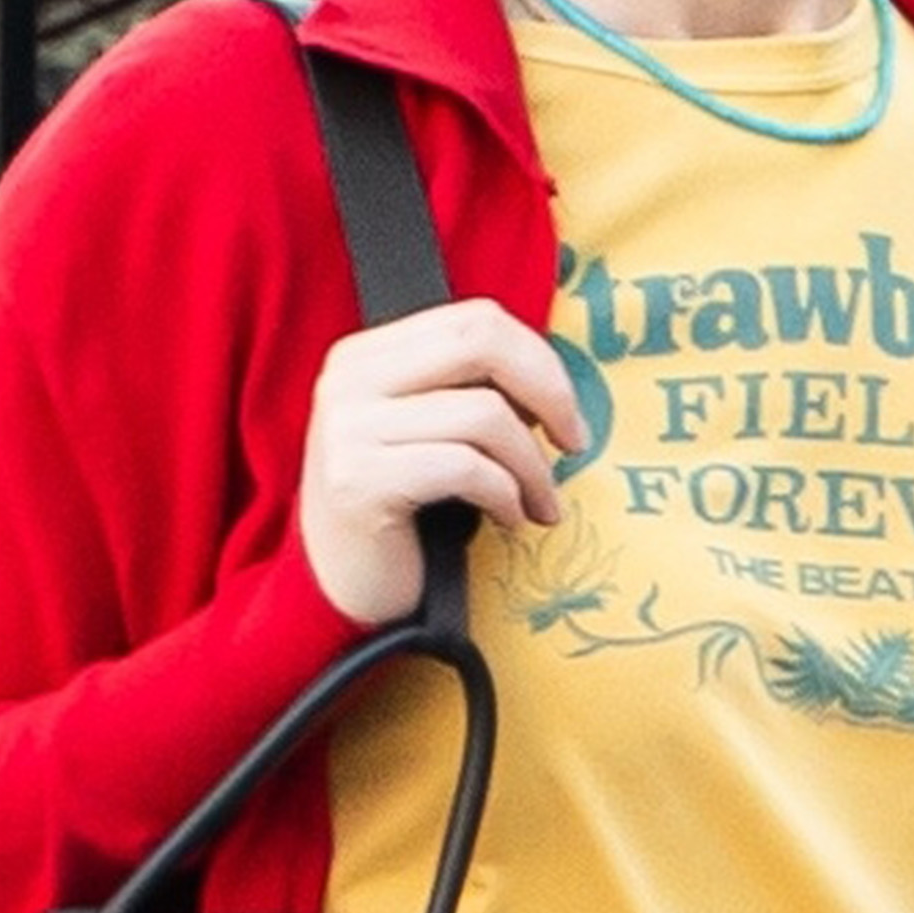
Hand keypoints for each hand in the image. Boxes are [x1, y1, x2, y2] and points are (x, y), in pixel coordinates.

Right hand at [297, 299, 584, 627]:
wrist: (339, 593)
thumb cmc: (400, 514)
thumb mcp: (427, 434)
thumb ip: (467, 391)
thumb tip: (550, 380)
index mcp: (366, 355)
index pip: (475, 319)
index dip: (539, 359)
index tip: (566, 411)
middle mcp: (349, 379)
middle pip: (482, 344)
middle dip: (549, 391)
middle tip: (575, 442)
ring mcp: (348, 428)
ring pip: (485, 414)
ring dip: (533, 467)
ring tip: (540, 504)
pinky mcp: (359, 481)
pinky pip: (467, 468)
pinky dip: (506, 496)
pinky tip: (509, 521)